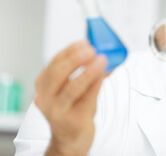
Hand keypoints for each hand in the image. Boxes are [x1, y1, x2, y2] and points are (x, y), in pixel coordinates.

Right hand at [34, 40, 106, 155]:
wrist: (71, 140)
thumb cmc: (73, 110)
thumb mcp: (74, 90)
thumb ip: (85, 73)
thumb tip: (103, 56)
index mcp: (44, 87)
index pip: (53, 64)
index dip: (69, 51)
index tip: (84, 43)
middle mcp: (47, 99)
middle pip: (57, 75)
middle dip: (74, 59)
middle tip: (91, 50)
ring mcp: (59, 111)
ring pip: (71, 89)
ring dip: (88, 72)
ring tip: (101, 60)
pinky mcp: (74, 121)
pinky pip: (86, 100)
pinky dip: (95, 85)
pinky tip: (103, 75)